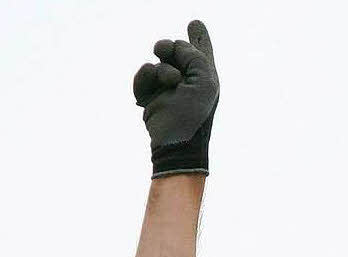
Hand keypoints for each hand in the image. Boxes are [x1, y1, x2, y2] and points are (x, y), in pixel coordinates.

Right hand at [133, 19, 218, 177]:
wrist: (174, 143)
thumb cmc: (195, 115)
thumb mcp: (205, 81)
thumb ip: (194, 55)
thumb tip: (175, 47)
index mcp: (204, 76)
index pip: (201, 51)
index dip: (199, 37)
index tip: (194, 24)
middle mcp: (186, 80)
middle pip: (175, 50)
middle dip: (171, 47)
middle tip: (166, 50)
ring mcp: (166, 89)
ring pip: (158, 62)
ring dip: (162, 68)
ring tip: (170, 82)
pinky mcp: (148, 97)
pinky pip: (142, 75)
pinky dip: (144, 76)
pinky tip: (150, 83)